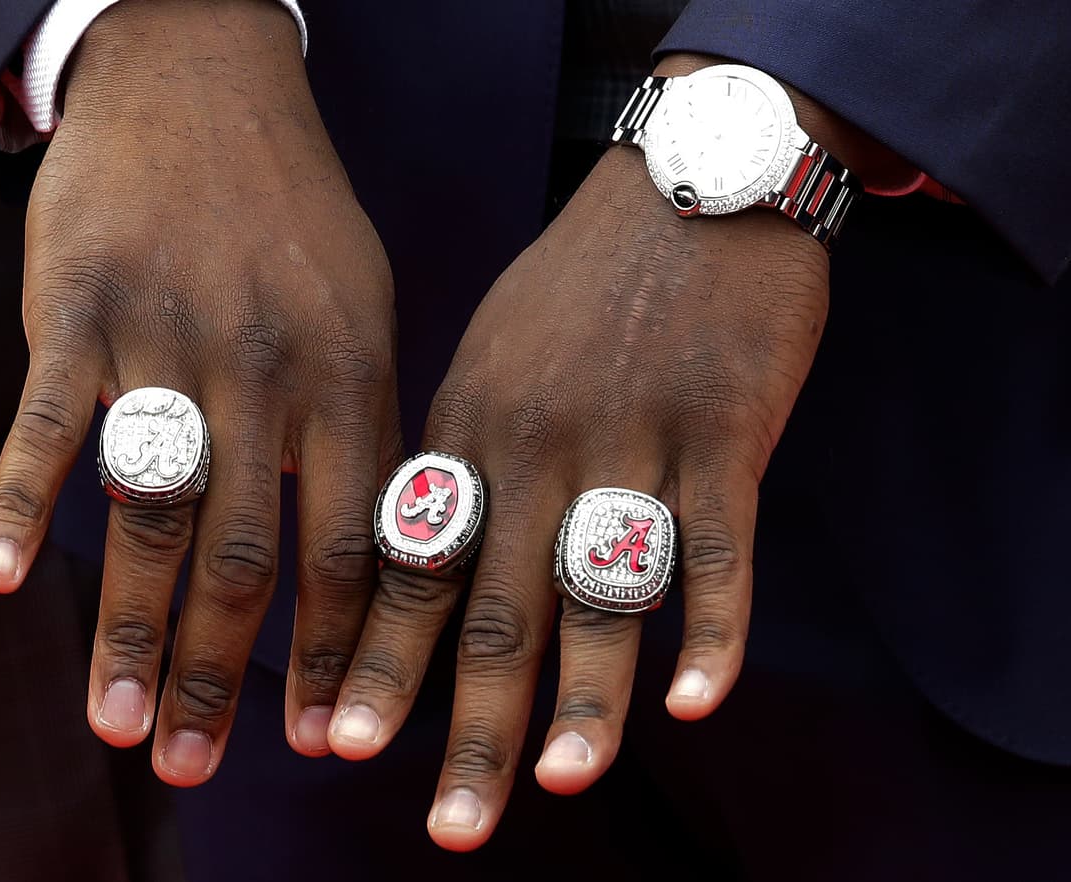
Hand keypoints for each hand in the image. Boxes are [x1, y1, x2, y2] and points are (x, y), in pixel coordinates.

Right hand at [0, 0, 399, 783]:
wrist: (206, 80)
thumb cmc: (291, 218)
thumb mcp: (365, 314)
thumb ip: (359, 434)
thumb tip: (363, 562)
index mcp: (355, 377)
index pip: (354, 545)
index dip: (335, 654)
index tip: (321, 741)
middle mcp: (268, 366)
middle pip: (247, 551)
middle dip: (226, 673)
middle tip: (200, 768)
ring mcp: (170, 333)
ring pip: (151, 506)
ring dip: (129, 626)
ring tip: (117, 722)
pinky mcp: (80, 302)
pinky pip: (53, 417)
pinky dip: (27, 500)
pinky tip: (6, 579)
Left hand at [325, 56, 902, 848]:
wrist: (689, 182)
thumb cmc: (580, 284)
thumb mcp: (490, 356)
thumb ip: (461, 455)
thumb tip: (419, 552)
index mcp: (472, 430)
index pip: (415, 568)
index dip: (380, 662)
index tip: (343, 745)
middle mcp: (539, 446)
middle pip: (501, 607)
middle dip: (472, 724)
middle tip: (448, 825)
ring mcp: (634, 440)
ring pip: (604, 593)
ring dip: (585, 699)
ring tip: (556, 784)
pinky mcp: (726, 433)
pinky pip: (721, 548)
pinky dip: (714, 629)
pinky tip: (697, 702)